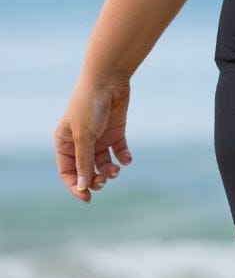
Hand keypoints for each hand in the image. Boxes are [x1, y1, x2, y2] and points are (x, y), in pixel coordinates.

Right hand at [54, 81, 132, 202]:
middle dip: (95, 178)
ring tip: (115, 170)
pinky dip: (123, 158)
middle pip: (86, 170)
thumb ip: (84, 162)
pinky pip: (118, 151)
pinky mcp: (115, 131)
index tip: (88, 198)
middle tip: (105, 179)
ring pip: (103, 162)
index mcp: (65, 142)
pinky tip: (126, 159)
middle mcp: (81, 142)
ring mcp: (99, 137)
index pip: (68, 172)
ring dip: (109, 170)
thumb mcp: (84, 136)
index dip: (76, 186)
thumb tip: (83, 187)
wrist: (108, 79)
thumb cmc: (89, 105)